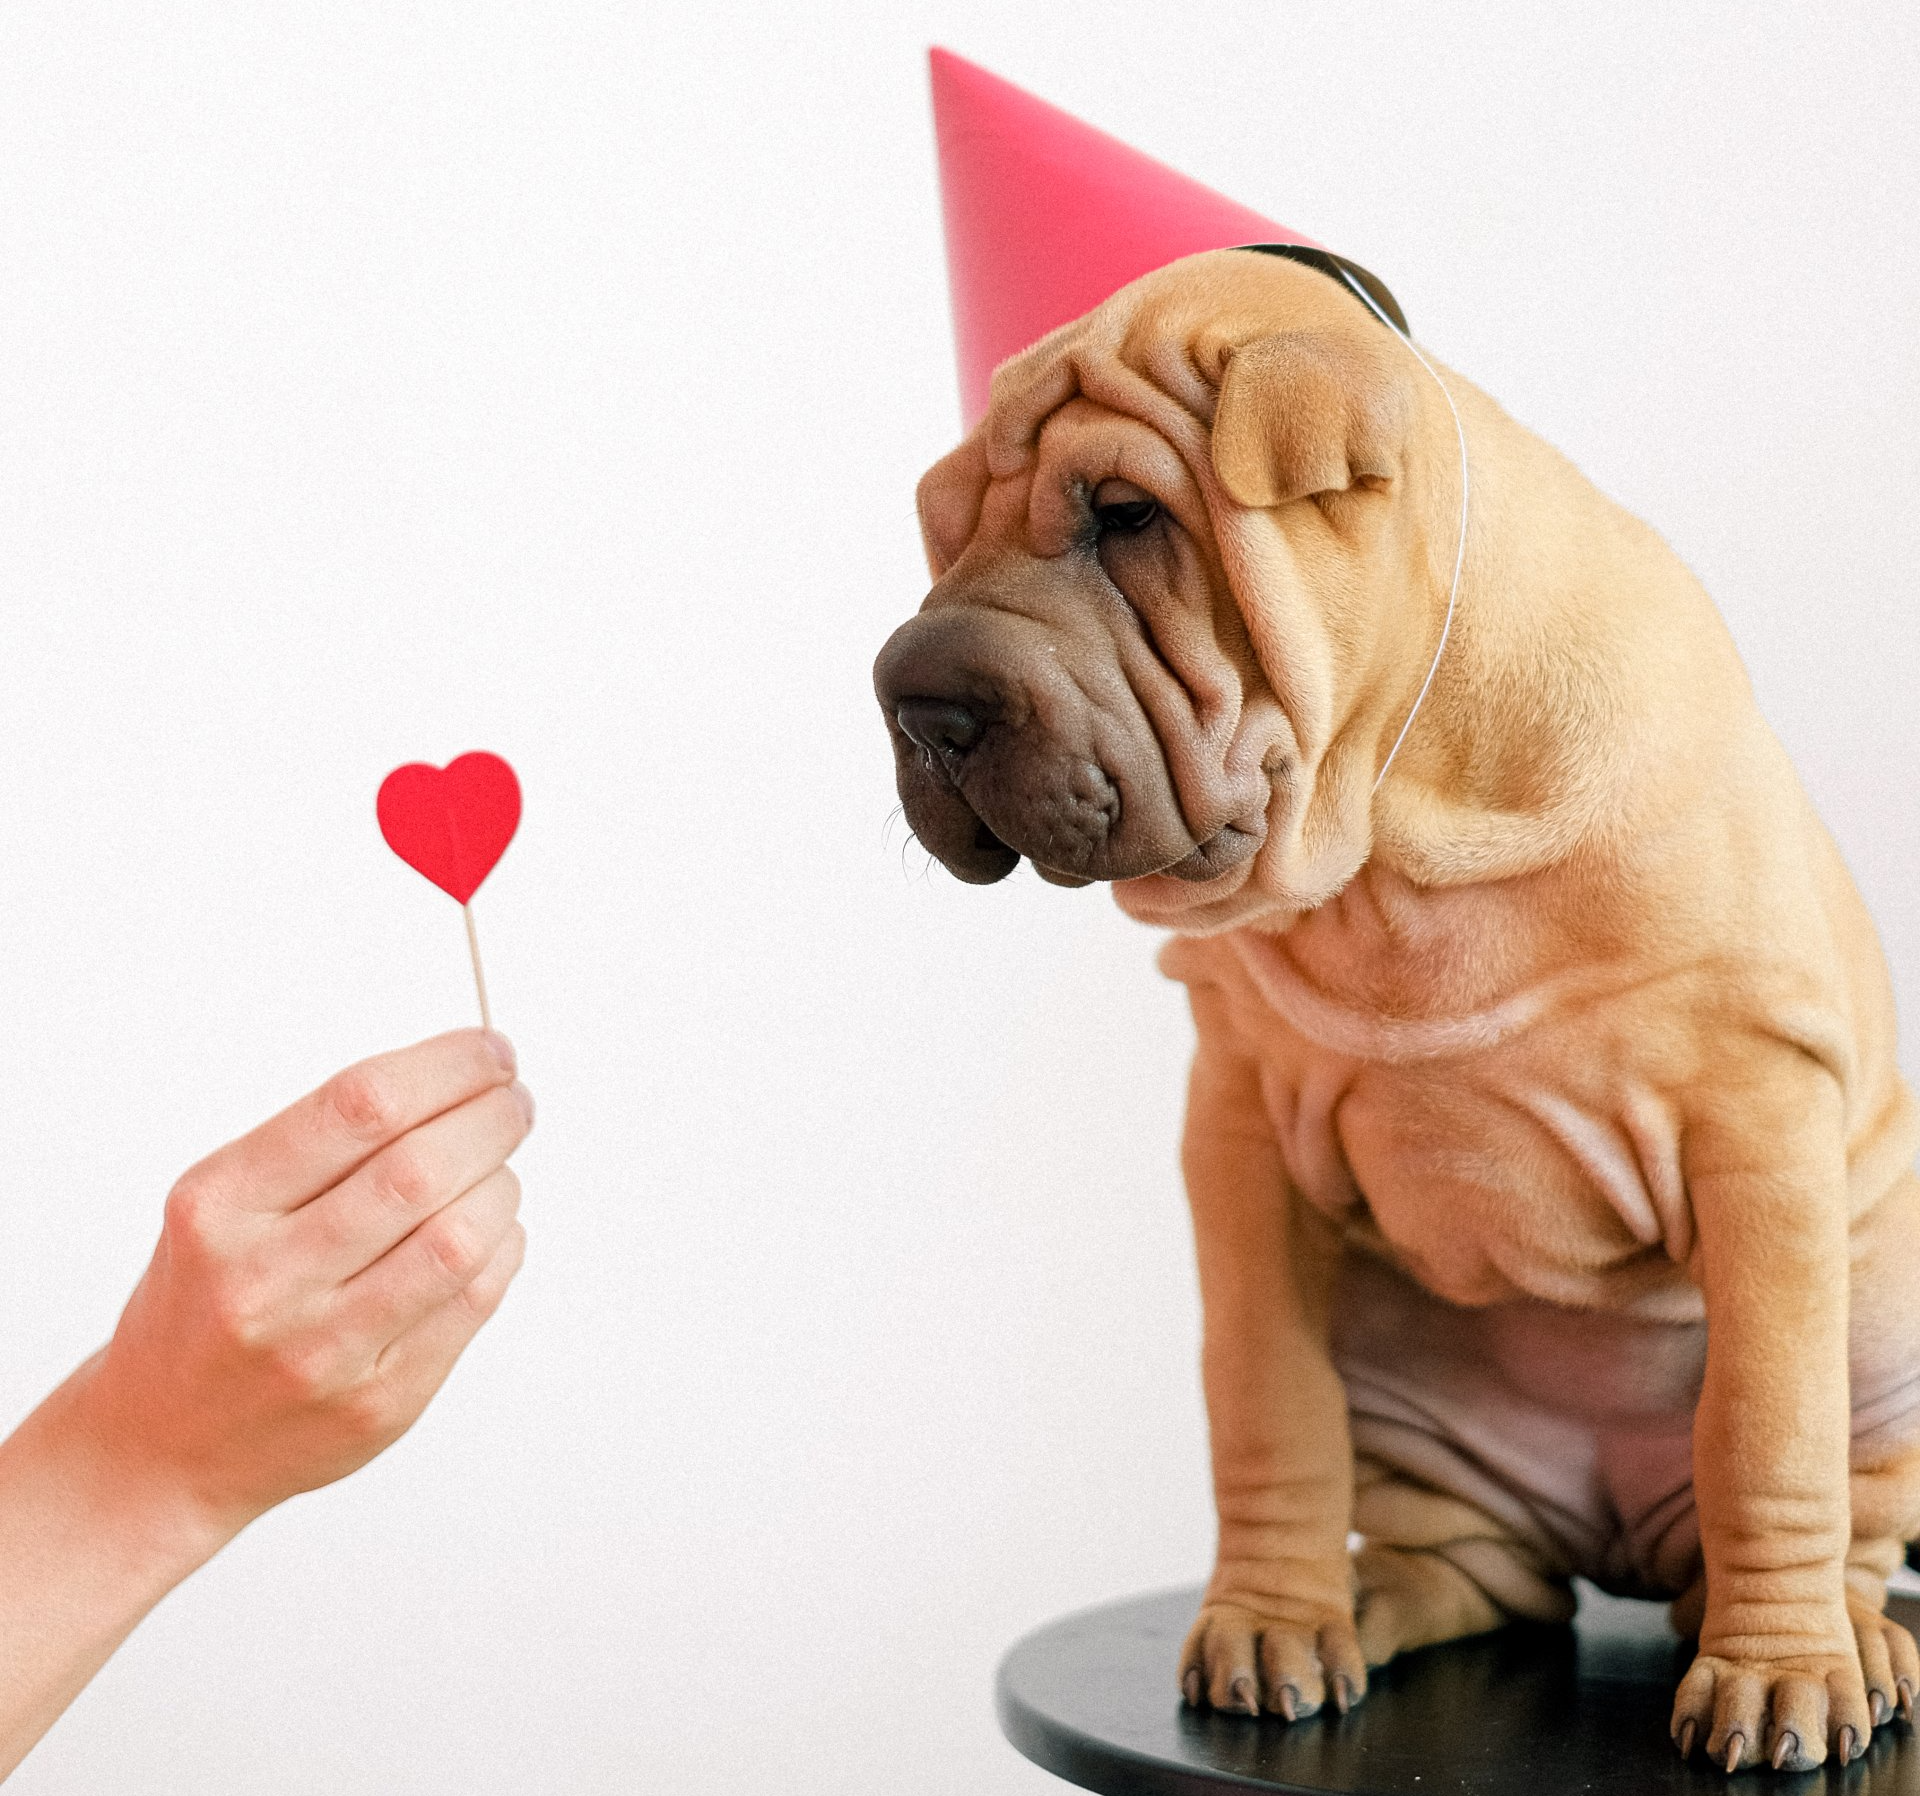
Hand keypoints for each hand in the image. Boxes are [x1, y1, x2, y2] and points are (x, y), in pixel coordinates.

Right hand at [69, 1028, 531, 1553]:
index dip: (448, 1066)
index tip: (491, 1051)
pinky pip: (474, 1303)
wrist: (162, 1446)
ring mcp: (323, 1349)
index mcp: (220, 1207)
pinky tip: (491, 1233)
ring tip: (497, 1171)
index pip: (361, 1105)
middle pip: (419, 1170)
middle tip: (514, 1103)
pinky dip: (503, 1249)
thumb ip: (328, 1142)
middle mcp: (264, 1278)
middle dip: (491, 1120)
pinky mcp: (379, 1402)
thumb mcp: (224, 1205)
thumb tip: (462, 1074)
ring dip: (501, 1186)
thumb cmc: (210, 1298)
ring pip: (459, 1239)